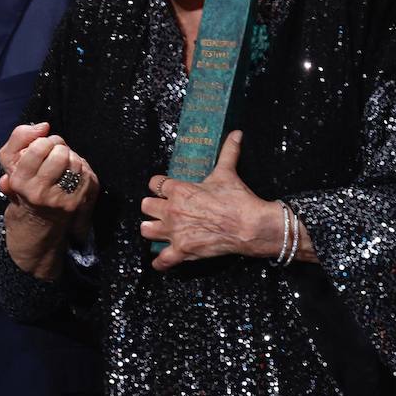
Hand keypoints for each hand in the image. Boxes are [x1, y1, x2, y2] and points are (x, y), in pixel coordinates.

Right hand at [0, 122, 99, 277]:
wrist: (37, 225)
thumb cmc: (23, 189)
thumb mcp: (10, 165)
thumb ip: (18, 140)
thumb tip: (43, 126)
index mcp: (20, 181)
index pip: (38, 148)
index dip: (44, 140)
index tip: (43, 145)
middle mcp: (39, 192)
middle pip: (59, 153)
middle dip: (59, 147)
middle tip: (55, 152)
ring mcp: (60, 199)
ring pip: (75, 162)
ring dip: (71, 157)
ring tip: (64, 163)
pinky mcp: (76, 203)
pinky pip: (86, 174)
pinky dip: (82, 169)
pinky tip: (73, 174)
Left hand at [139, 131, 280, 270]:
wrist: (250, 226)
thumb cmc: (237, 199)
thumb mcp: (227, 172)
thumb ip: (228, 151)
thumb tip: (236, 133)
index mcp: (179, 189)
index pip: (154, 183)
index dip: (159, 186)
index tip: (165, 189)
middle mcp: (171, 210)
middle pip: (146, 206)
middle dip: (153, 207)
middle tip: (163, 210)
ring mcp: (175, 232)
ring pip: (146, 230)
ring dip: (152, 230)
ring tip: (161, 230)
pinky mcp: (182, 251)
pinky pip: (162, 260)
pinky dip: (161, 262)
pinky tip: (163, 260)